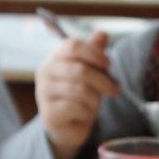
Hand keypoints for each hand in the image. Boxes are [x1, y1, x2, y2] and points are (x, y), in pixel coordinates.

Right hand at [35, 32, 117, 158]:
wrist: (67, 125)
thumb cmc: (79, 94)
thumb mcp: (89, 71)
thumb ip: (93, 53)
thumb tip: (102, 34)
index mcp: (55, 57)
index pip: (73, 45)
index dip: (94, 53)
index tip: (108, 65)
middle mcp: (45, 72)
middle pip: (79, 69)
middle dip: (102, 81)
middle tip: (115, 89)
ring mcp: (44, 93)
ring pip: (80, 91)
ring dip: (95, 100)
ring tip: (95, 104)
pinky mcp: (49, 113)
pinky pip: (76, 108)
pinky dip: (86, 112)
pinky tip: (84, 114)